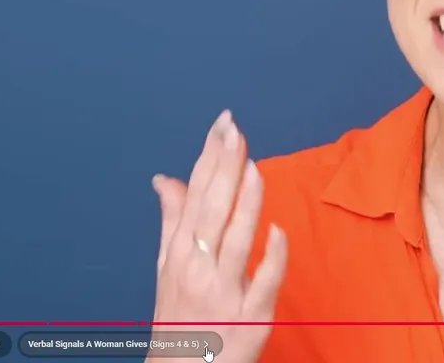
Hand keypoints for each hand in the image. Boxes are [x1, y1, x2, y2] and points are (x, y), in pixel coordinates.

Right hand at [149, 111, 287, 362]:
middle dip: (223, 168)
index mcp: (180, 251)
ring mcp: (225, 292)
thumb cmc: (178, 317)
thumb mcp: (167, 267)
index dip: (209, 158)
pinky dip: (270, 257)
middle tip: (234, 131)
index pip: (196, 195)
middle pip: (212, 211)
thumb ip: (173, 220)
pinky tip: (277, 230)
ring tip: (252, 167)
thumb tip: (166, 178)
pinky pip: (263, 283)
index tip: (222, 125)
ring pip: (236, 241)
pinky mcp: (250, 316)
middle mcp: (198, 268)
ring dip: (244, 203)